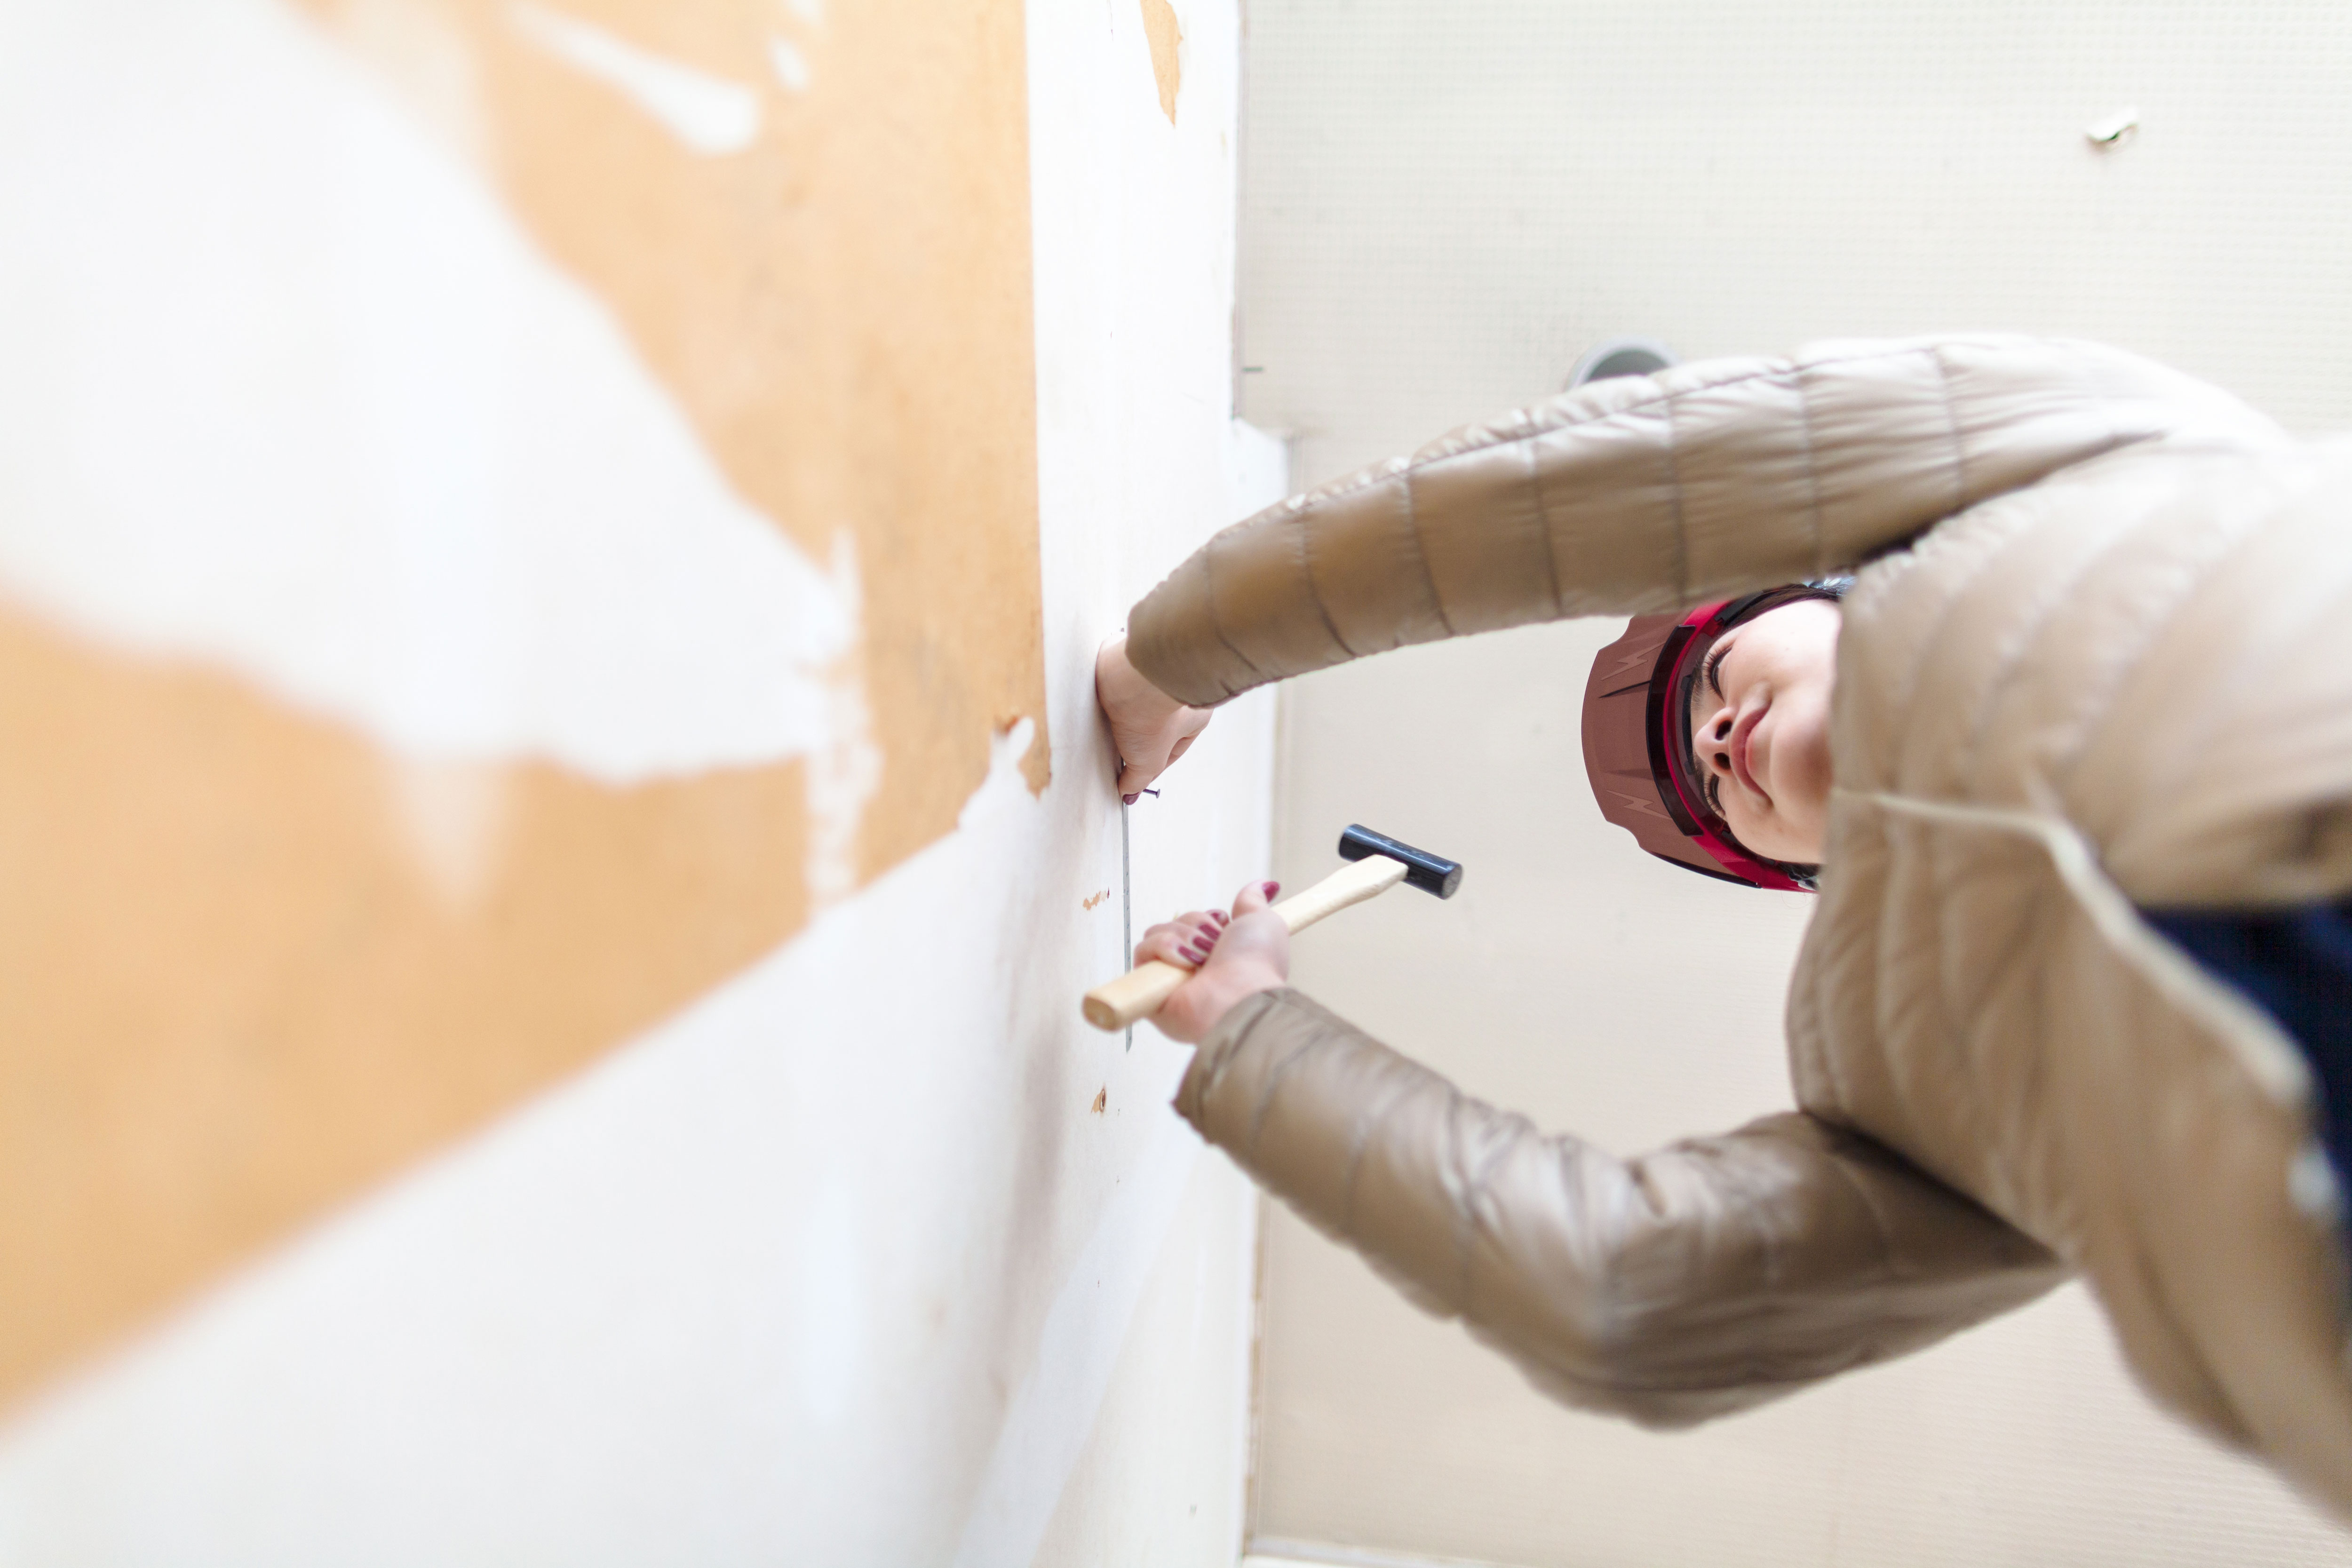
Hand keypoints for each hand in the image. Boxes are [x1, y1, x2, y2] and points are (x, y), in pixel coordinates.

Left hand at [1096, 635, 1212, 801]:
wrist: (1133, 678)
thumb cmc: (1154, 714)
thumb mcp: (1149, 760)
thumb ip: (1139, 779)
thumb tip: (1128, 791)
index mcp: (1194, 715)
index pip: (1172, 750)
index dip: (1151, 767)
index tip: (1132, 780)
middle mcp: (1174, 695)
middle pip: (1152, 728)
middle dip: (1135, 743)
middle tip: (1116, 754)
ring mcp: (1150, 681)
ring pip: (1134, 708)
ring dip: (1120, 719)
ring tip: (1106, 730)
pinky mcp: (1127, 668)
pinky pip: (1117, 689)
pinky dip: (1108, 701)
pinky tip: (1100, 709)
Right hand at [1134, 880, 1288, 1042]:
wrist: (1239, 997)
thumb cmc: (1256, 964)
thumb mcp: (1263, 921)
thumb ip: (1254, 901)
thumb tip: (1267, 884)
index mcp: (1215, 954)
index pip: (1193, 923)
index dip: (1204, 918)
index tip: (1222, 922)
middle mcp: (1191, 968)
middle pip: (1173, 924)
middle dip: (1194, 925)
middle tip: (1213, 944)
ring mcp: (1170, 980)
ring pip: (1155, 934)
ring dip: (1181, 938)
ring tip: (1200, 958)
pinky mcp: (1151, 991)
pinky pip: (1141, 953)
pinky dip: (1162, 950)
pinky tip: (1185, 964)